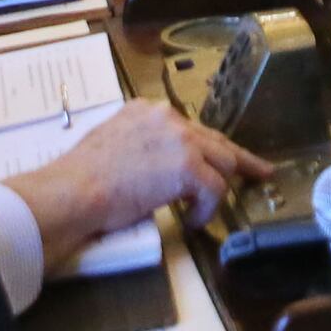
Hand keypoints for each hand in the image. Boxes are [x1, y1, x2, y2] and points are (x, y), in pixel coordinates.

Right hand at [3, 103, 273, 264]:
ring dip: (219, 189)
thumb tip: (151, 165)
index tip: (219, 156)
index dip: (207, 146)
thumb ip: (138, 145)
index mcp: (146, 111)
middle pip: (215, 139)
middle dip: (236, 159)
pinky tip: (191, 220)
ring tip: (209, 208)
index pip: (190, 127)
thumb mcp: (111, 143)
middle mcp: (166, 117)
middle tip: (255, 171)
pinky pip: (214, 190)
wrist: (74, 189)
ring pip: (222, 161)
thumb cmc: (82, 177)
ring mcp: (180, 139)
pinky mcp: (188, 166)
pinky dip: (205, 210)